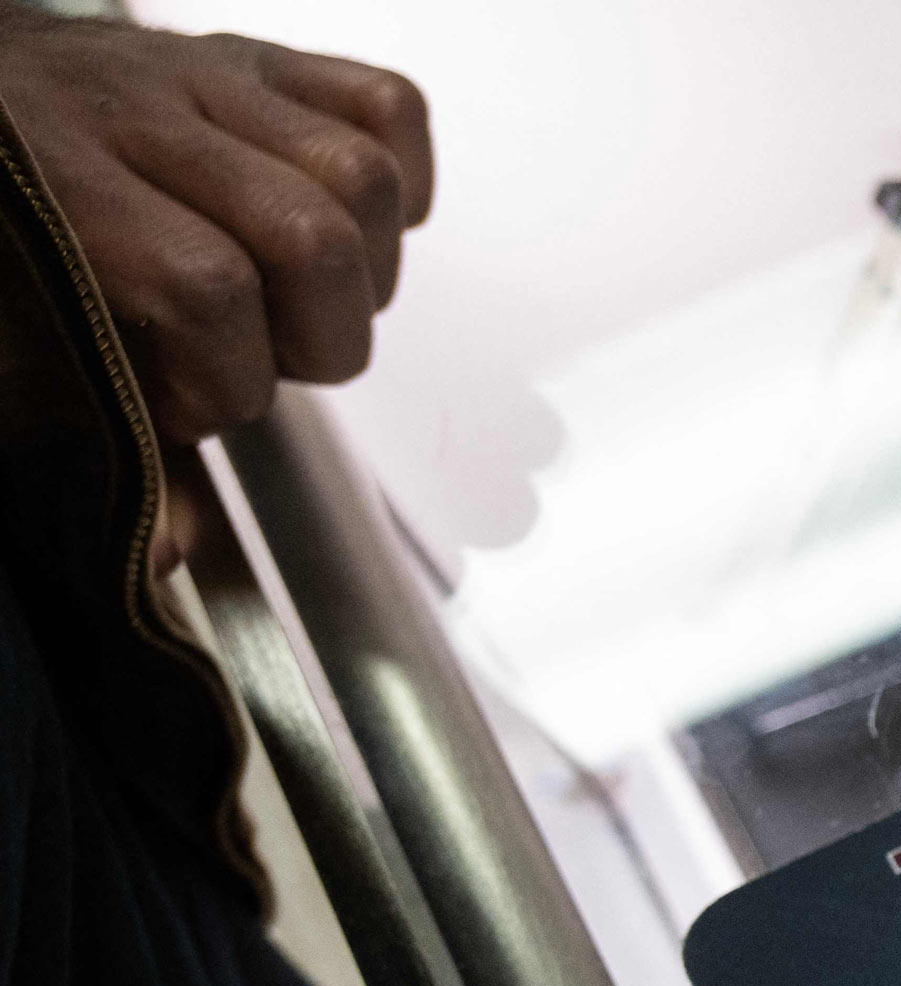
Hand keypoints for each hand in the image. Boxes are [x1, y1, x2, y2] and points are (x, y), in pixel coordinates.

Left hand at [0, 15, 432, 443]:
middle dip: (316, 338)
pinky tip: (354, 229)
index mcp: (63, 185)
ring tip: (308, 303)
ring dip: (366, 273)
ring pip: (362, 176)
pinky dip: (399, 183)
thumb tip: (172, 548)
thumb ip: (104, 441)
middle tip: (265, 360)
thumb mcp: (11, 353)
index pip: (208, 288)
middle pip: (310, 234)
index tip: (189, 407)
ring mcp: (209, 77)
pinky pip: (384, 104)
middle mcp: (140, 112)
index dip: (227, 381)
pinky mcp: (262, 58)